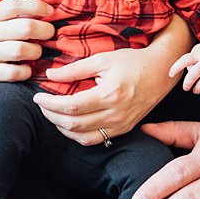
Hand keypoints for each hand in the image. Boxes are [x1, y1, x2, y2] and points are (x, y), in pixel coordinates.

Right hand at [0, 0, 52, 87]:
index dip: (37, 6)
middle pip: (25, 27)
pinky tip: (26, 68)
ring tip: (36, 51)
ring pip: (22, 50)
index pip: (15, 4)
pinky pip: (15, 73)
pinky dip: (26, 71)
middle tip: (49, 33)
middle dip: (45, 30)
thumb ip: (11, 14)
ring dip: (36, 51)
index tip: (49, 11)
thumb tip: (43, 7)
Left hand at [34, 44, 178, 144]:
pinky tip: (69, 123)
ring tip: (52, 114)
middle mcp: (116, 114)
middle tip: (41, 105)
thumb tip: (50, 75)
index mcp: (110, 94)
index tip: (38, 96)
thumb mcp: (102, 59)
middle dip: (52, 116)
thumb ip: (74, 69)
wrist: (161, 72)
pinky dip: (78, 135)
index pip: (71, 106)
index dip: (50, 104)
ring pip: (83, 137)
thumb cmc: (132, 62)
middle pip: (74, 124)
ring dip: (62, 128)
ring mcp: (121, 125)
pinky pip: (95, 139)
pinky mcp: (123, 129)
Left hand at [167, 36, 199, 101]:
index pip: (185, 61)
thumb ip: (190, 61)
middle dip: (187, 83)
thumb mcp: (197, 50)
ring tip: (195, 90)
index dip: (176, 68)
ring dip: (198, 88)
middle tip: (186, 87)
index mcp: (198, 55)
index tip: (170, 74)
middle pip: (194, 74)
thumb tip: (186, 72)